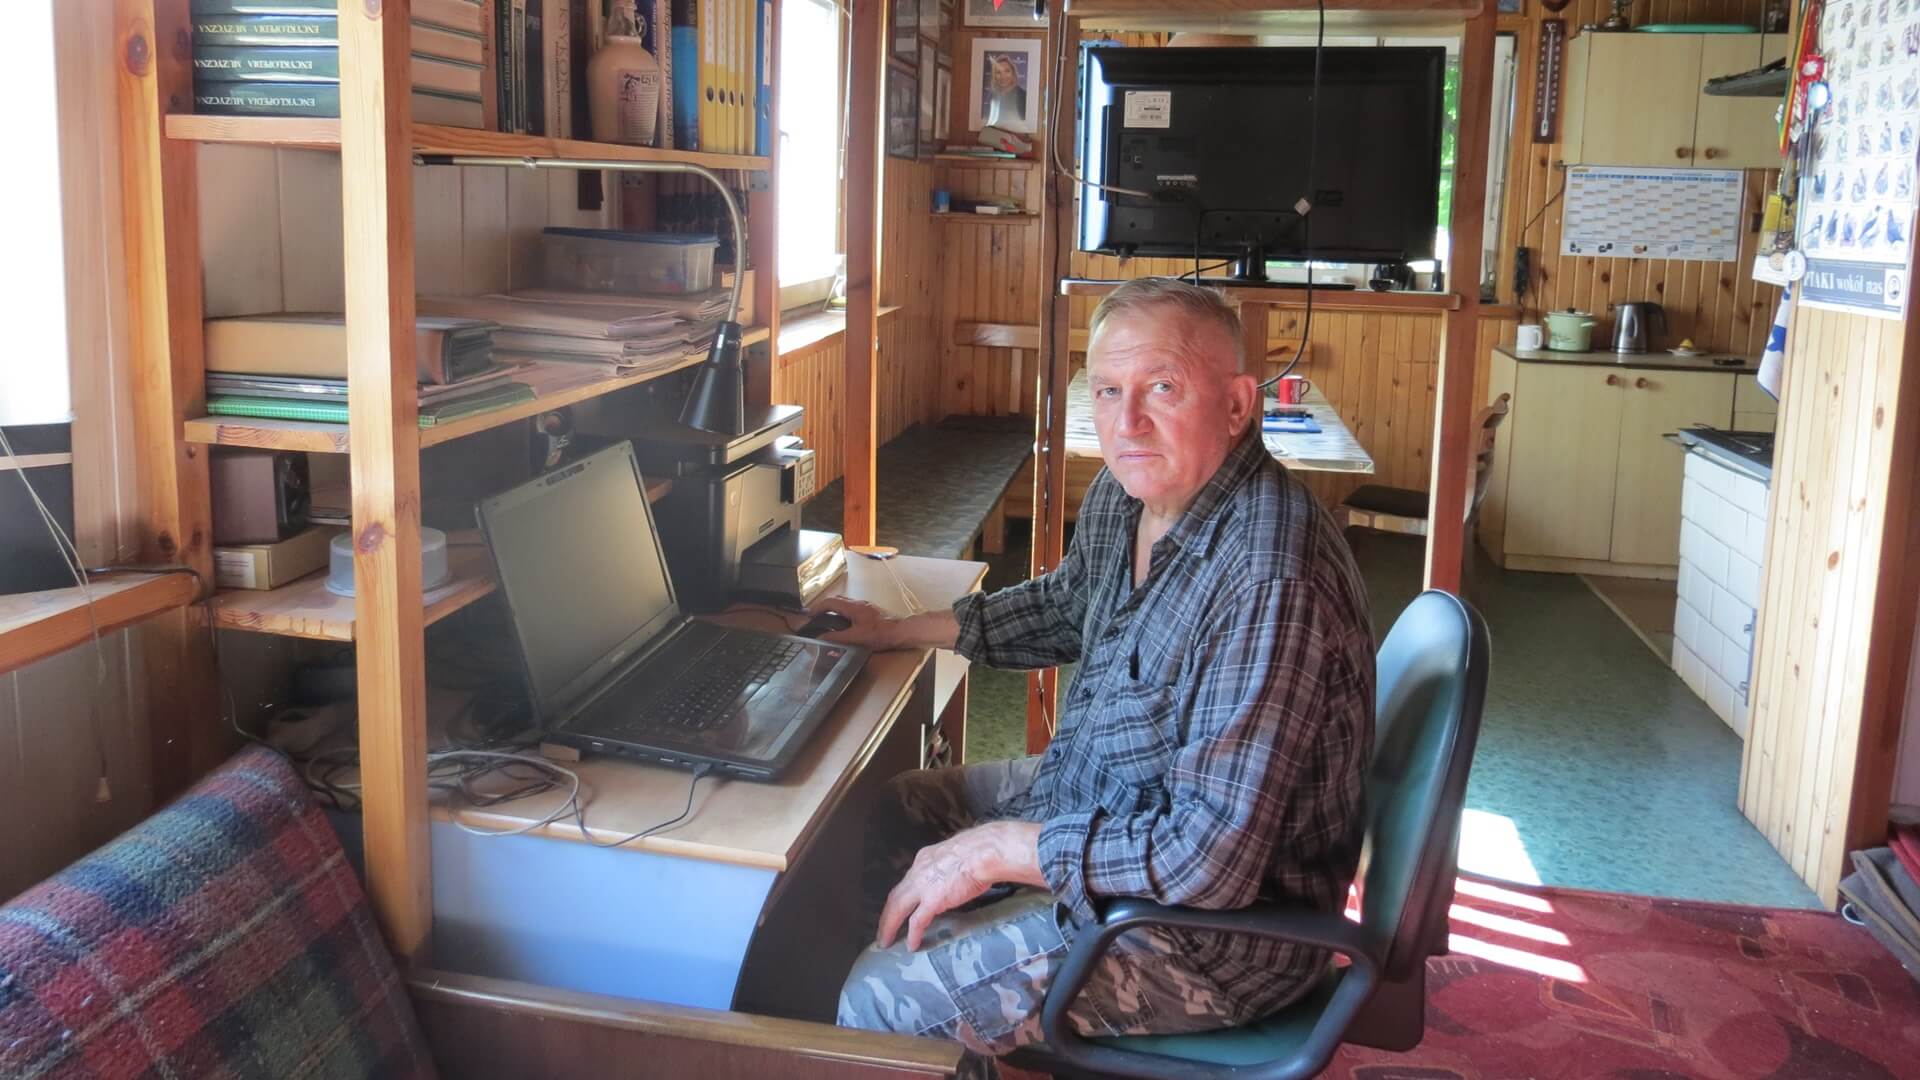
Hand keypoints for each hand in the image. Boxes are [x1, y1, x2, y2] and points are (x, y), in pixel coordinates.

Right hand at [807, 597, 897, 648]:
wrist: (902, 632)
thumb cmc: (883, 634)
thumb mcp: (857, 639)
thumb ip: (838, 638)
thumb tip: (823, 638)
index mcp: (854, 607)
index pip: (830, 602)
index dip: (817, 608)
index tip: (809, 614)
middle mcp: (859, 604)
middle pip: (837, 600)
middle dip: (824, 607)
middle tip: (816, 615)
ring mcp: (866, 607)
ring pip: (845, 604)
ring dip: (834, 609)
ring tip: (827, 619)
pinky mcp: (871, 613)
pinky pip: (852, 609)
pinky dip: (843, 613)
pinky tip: (844, 623)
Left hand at [878, 821, 1042, 950]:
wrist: (983, 853)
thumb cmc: (979, 851)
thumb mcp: (955, 856)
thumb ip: (949, 867)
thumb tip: (956, 875)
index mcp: (924, 859)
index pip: (907, 881)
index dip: (901, 896)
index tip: (899, 907)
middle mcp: (917, 872)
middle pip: (895, 897)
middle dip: (887, 915)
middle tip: (882, 930)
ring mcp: (922, 887)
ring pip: (897, 909)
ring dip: (890, 926)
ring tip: (886, 941)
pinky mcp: (932, 901)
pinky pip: (917, 922)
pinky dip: (913, 934)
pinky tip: (912, 945)